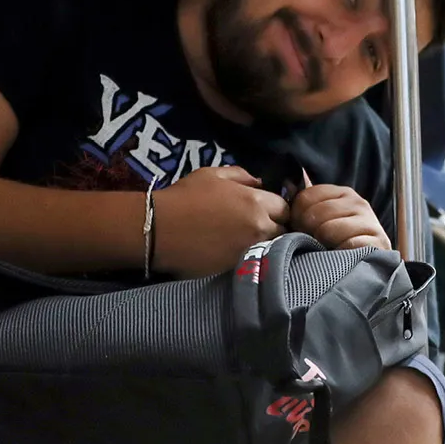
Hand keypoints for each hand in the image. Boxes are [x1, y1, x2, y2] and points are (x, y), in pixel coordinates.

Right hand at [150, 166, 289, 277]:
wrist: (158, 229)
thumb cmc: (184, 197)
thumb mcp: (213, 175)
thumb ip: (242, 176)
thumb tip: (259, 183)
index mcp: (256, 202)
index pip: (285, 207)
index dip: (278, 208)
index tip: (268, 210)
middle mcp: (259, 228)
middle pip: (283, 230)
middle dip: (276, 227)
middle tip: (260, 226)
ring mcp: (250, 250)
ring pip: (272, 248)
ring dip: (266, 244)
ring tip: (250, 241)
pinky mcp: (238, 269)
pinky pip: (255, 262)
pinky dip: (252, 258)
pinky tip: (238, 253)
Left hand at [290, 183, 390, 250]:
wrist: (372, 266)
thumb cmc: (342, 242)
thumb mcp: (324, 219)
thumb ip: (307, 203)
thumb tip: (288, 184)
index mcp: (343, 193)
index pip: (306, 196)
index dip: (297, 215)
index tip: (300, 228)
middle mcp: (358, 203)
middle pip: (315, 213)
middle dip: (308, 231)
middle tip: (312, 242)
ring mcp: (369, 222)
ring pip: (328, 229)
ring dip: (323, 244)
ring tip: (326, 250)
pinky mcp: (377, 243)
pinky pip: (347, 245)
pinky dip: (340, 253)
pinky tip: (341, 256)